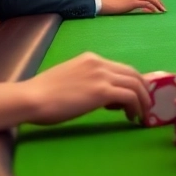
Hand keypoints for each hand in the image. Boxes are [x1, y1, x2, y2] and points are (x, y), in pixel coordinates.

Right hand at [0, 52, 151, 127]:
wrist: (31, 98)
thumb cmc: (43, 94)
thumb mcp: (69, 79)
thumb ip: (86, 81)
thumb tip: (100, 95)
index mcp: (90, 59)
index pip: (120, 68)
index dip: (131, 82)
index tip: (132, 98)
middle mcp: (99, 63)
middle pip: (133, 74)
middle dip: (143, 90)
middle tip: (144, 106)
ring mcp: (102, 75)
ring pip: (136, 84)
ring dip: (143, 101)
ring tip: (142, 115)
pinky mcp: (103, 91)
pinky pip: (130, 97)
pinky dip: (136, 107)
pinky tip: (132, 117)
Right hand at [99, 0, 165, 14]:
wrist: (102, 2)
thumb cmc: (110, 2)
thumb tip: (141, 6)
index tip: (157, 3)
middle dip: (158, 0)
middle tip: (162, 7)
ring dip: (158, 4)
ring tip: (162, 10)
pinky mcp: (134, 1)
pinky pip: (148, 3)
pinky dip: (153, 8)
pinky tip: (156, 12)